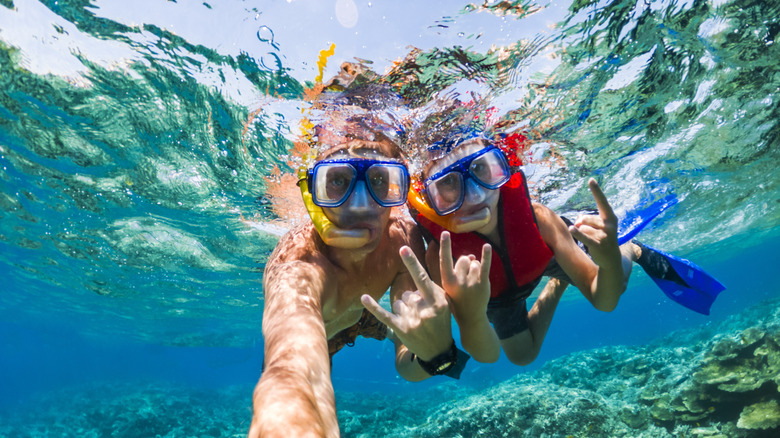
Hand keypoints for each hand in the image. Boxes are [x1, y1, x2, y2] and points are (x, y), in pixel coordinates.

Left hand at [361, 246, 452, 360]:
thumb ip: (431, 287)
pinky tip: (364, 298)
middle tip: (422, 314)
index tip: (403, 248)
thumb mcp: (444, 303)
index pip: (422, 277)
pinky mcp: (401, 329)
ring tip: (415, 322)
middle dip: (412, 301)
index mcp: (436, 300)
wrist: (438, 351)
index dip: (412, 263)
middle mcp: (424, 310)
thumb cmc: (441, 322)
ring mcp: (412, 321)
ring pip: (398, 303)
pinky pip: (384, 314)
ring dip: (403, 310)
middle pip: (407, 293)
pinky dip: (373, 307)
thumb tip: (415, 273)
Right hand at [439, 231, 491, 322]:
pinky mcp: (483, 284)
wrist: (470, 316)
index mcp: (447, 281)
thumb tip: (470, 256)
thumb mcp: (451, 285)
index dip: (445, 246)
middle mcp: (458, 281)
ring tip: (473, 282)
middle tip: (465, 278)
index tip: (445, 232)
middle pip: (463, 259)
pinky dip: (486, 255)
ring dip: (475, 268)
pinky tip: (487, 246)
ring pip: (474, 263)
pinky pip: (485, 266)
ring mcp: (471, 283)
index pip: (445, 259)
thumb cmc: (458, 298)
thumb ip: (457, 269)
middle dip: (465, 264)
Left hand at [568, 178, 621, 267]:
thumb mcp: (597, 226)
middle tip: (590, 233)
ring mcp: (605, 235)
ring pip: (583, 228)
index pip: (602, 202)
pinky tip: (572, 229)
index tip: (590, 180)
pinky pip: (585, 236)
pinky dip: (578, 233)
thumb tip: (577, 222)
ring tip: (593, 241)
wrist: (611, 259)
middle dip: (582, 224)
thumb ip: (585, 220)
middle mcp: (609, 224)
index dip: (596, 191)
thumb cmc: (602, 238)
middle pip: (585, 218)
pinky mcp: (598, 244)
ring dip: (583, 234)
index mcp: (610, 217)